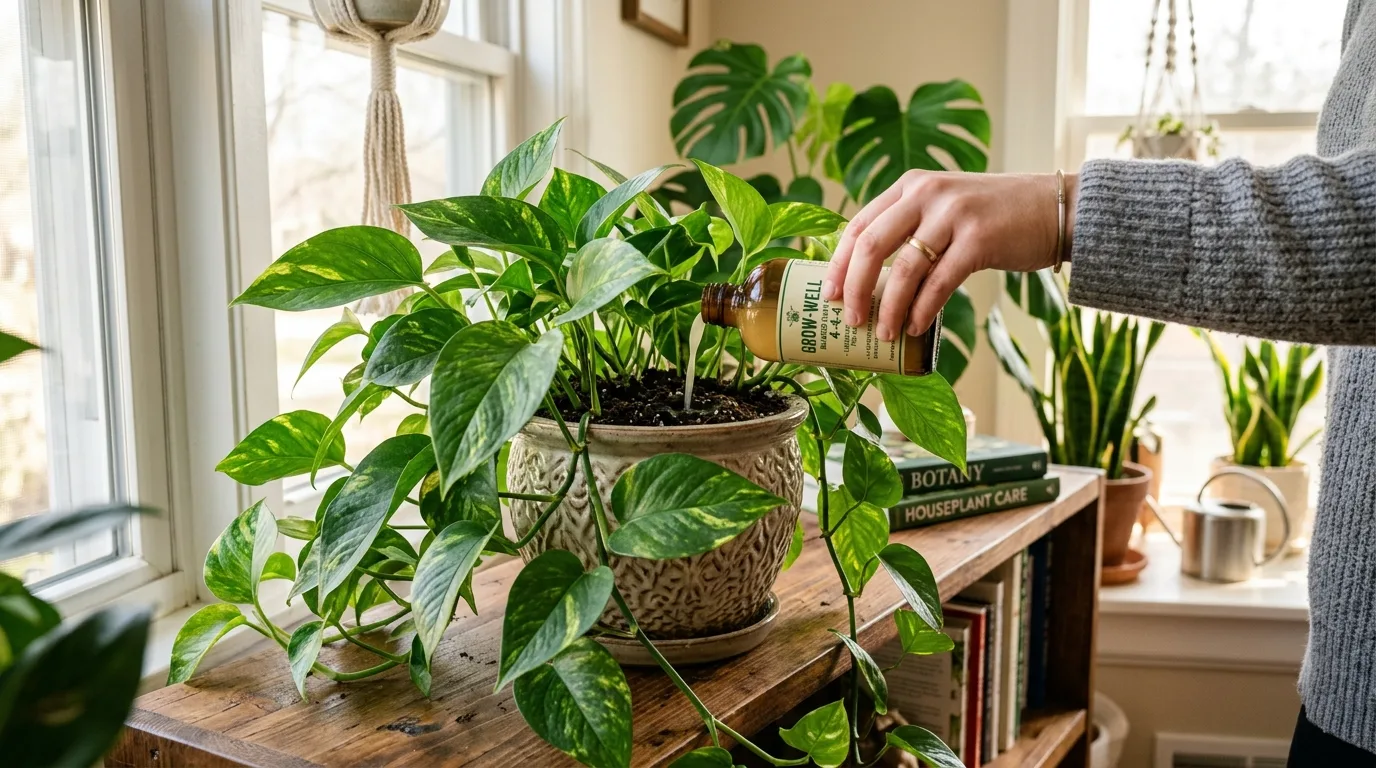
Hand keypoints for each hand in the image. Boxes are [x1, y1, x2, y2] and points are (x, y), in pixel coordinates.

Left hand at [821, 170, 1076, 339]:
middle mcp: (926, 193)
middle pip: (871, 246)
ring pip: (904, 269)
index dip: (839, 264)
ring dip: (889, 307)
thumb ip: (910, 228)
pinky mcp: (979, 238)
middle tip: (850, 320)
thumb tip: (869, 280)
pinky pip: (939, 282)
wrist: (1054, 208)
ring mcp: (953, 213)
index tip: (829, 295)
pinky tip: (916, 327)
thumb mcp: (944, 207)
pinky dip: (923, 310)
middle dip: (855, 289)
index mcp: (910, 185)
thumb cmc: (993, 217)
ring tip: (883, 333)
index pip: (858, 225)